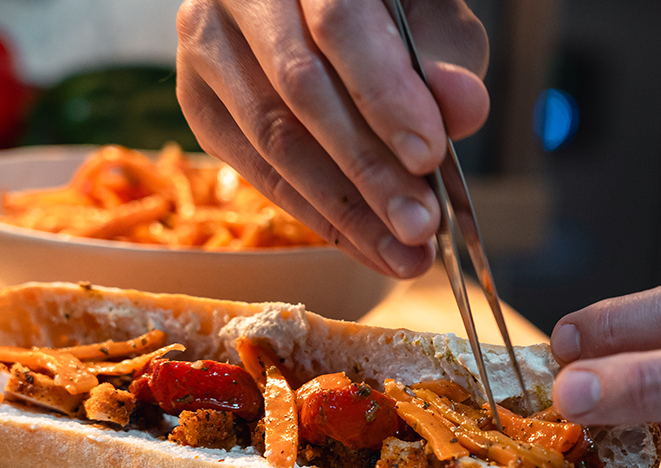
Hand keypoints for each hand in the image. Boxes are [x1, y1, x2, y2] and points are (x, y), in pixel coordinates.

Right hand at [175, 0, 488, 277]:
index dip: (384, 94)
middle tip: (420, 224)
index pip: (338, 22)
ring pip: (270, 137)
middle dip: (368, 169)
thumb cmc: (386, 15)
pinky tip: (363, 242)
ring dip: (343, 208)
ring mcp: (206, 44)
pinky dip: (315, 213)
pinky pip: (255, 168)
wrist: (314, 13)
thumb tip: (463, 110)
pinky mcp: (197, 100)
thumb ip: (448, 61)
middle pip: (300, 88)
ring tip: (402, 251)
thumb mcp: (432, 22)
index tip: (430, 157)